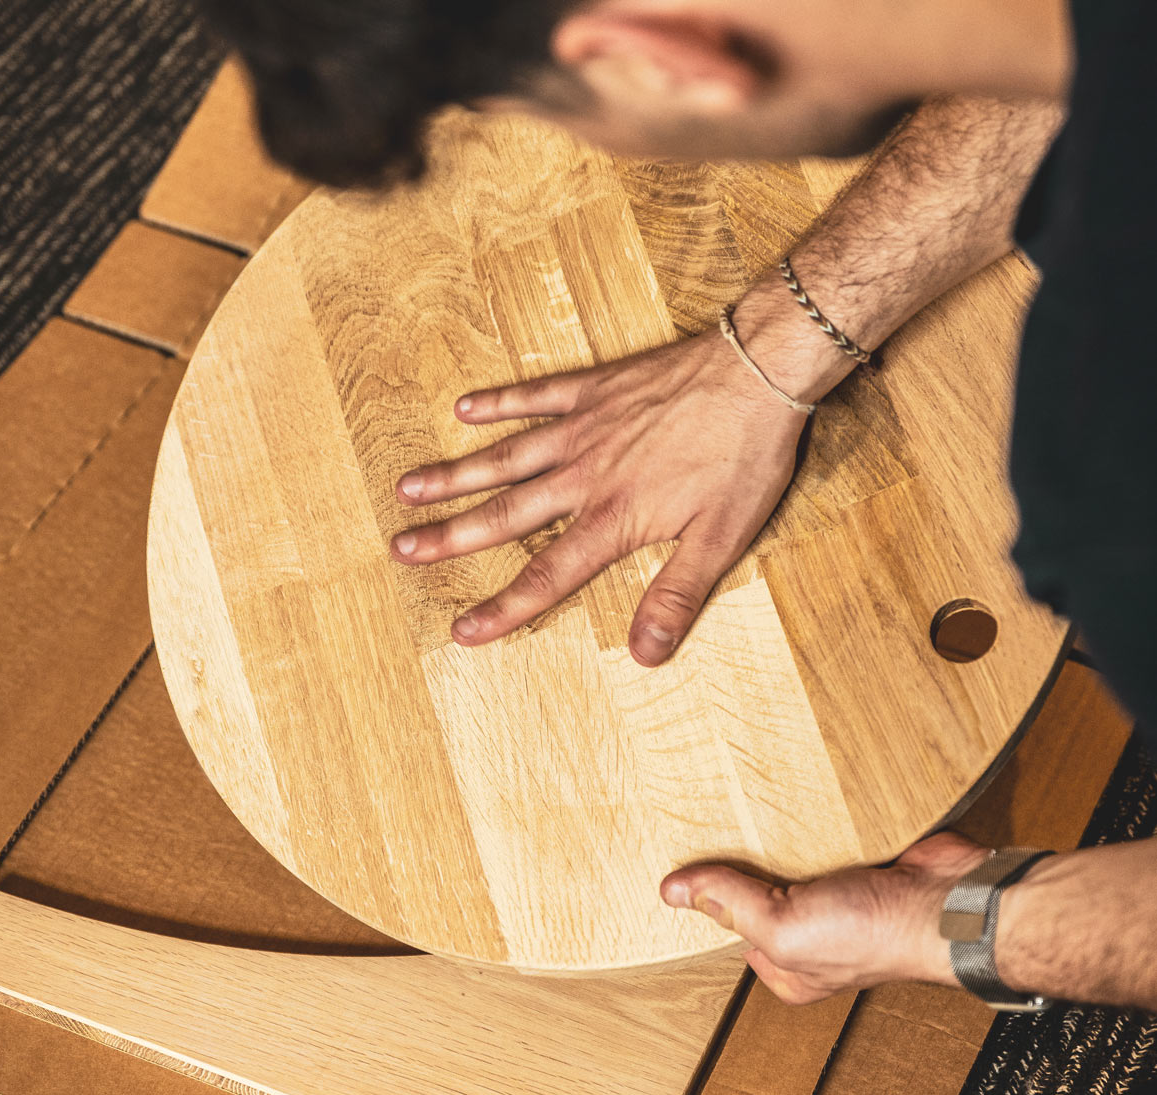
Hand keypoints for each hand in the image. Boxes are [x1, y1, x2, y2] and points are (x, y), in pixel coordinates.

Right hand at [390, 322, 815, 665]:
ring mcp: (583, 427)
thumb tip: (646, 656)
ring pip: (504, 456)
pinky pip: (535, 395)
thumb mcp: (722, 539)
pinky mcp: (595, 388)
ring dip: (454, 475)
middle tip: (402, 550)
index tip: (463, 631)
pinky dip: (498, 402)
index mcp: (612, 518)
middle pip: (504, 514)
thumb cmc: (746, 458)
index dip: (504, 608)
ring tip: (408, 489)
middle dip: (450, 537)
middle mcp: (584, 475)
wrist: (759, 370)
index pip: (547, 575)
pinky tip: (464, 409)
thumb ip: (676, 596)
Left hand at [660, 832, 993, 1003]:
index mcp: (791, 967)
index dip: (711, 898)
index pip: (732, 927)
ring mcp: (840, 894)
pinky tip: (794, 798)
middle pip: (759, 890)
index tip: (685, 863)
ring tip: (746, 803)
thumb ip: (730, 905)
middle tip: (713, 824)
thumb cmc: (881, 935)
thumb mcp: (785, 929)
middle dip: (743, 863)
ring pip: (789, 858)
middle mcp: (815, 935)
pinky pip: (822, 833)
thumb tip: (672, 891)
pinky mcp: (862, 857)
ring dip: (775, 833)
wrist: (953, 901)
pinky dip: (810, 816)